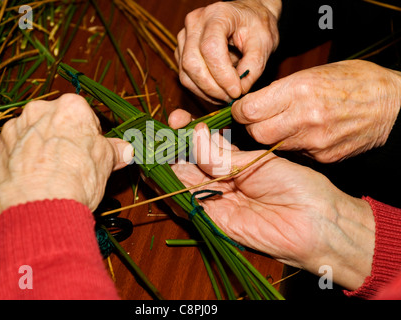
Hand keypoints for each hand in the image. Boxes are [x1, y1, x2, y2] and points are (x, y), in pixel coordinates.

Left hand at [0, 94, 132, 220]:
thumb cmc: (76, 182)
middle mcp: (37, 112)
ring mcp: (11, 130)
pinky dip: (16, 164)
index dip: (89, 138)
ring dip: (37, 151)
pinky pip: (9, 154)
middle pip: (53, 124)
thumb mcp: (105, 164)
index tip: (90, 154)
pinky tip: (27, 183)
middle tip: (69, 166)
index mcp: (70, 108)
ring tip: (47, 179)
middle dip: (60, 140)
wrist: (38, 208)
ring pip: (29, 137)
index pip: (84, 117)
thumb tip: (125, 150)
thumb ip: (113, 151)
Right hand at [172, 123, 374, 289]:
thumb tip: (195, 135)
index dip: (188, 133)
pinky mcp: (215, 220)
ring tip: (160, 143)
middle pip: (189, 163)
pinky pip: (189, 202)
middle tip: (163, 129)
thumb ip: (224, 156)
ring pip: (185, 181)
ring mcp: (217, 201)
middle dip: (175, 145)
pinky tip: (169, 167)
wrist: (316, 222)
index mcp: (235, 166)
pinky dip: (177, 185)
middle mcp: (222, 183)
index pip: (203, 147)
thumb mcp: (258, 161)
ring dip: (170, 163)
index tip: (178, 118)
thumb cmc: (298, 187)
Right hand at [175, 0, 280, 103]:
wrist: (247, 18)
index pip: (210, 48)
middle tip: (231, 98)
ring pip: (186, 73)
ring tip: (225, 96)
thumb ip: (253, 66)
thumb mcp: (264, 43)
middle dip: (212, 88)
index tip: (237, 91)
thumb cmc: (256, 26)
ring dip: (205, 92)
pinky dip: (200, 90)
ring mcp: (184, 37)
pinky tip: (217, 92)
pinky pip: (185, 77)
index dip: (222, 75)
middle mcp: (195, 23)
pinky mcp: (181, 51)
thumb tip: (239, 90)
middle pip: (192, 63)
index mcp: (217, 15)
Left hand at [232, 60, 400, 162]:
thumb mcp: (315, 73)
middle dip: (252, 127)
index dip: (240, 111)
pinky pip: (295, 154)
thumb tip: (253, 103)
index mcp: (300, 90)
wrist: (394, 105)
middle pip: (256, 133)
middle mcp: (305, 117)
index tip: (242, 109)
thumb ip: (281, 90)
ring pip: (272, 146)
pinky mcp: (324, 157)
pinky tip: (305, 134)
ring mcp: (315, 141)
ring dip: (271, 137)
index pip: (249, 110)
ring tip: (284, 124)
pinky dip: (293, 145)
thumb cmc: (355, 82)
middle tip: (258, 119)